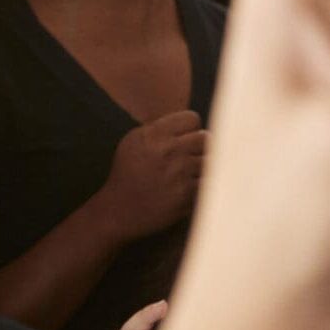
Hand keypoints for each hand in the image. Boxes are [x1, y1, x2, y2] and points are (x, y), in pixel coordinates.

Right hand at [99, 113, 204, 240]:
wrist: (118, 209)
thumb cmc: (127, 174)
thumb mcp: (133, 142)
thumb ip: (159, 129)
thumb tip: (188, 124)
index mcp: (154, 135)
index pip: (192, 119)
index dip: (190, 129)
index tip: (185, 139)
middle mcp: (168, 151)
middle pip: (206, 139)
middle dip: (200, 147)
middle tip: (191, 157)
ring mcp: (179, 174)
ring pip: (211, 161)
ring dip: (203, 167)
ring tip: (190, 173)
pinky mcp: (186, 195)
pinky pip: (209, 182)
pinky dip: (203, 184)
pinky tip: (190, 187)